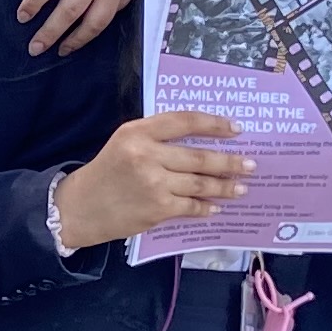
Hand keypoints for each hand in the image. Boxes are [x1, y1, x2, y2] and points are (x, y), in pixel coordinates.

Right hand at [52, 109, 249, 250]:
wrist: (80, 207)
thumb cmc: (107, 172)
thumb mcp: (125, 143)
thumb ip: (157, 138)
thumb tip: (202, 142)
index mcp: (138, 132)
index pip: (184, 121)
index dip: (214, 124)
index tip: (235, 129)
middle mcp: (146, 155)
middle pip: (199, 156)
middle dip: (230, 161)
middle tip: (250, 164)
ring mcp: (153, 183)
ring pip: (201, 183)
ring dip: (225, 186)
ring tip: (241, 187)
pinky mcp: (157, 209)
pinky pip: (191, 206)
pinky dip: (207, 207)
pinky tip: (216, 207)